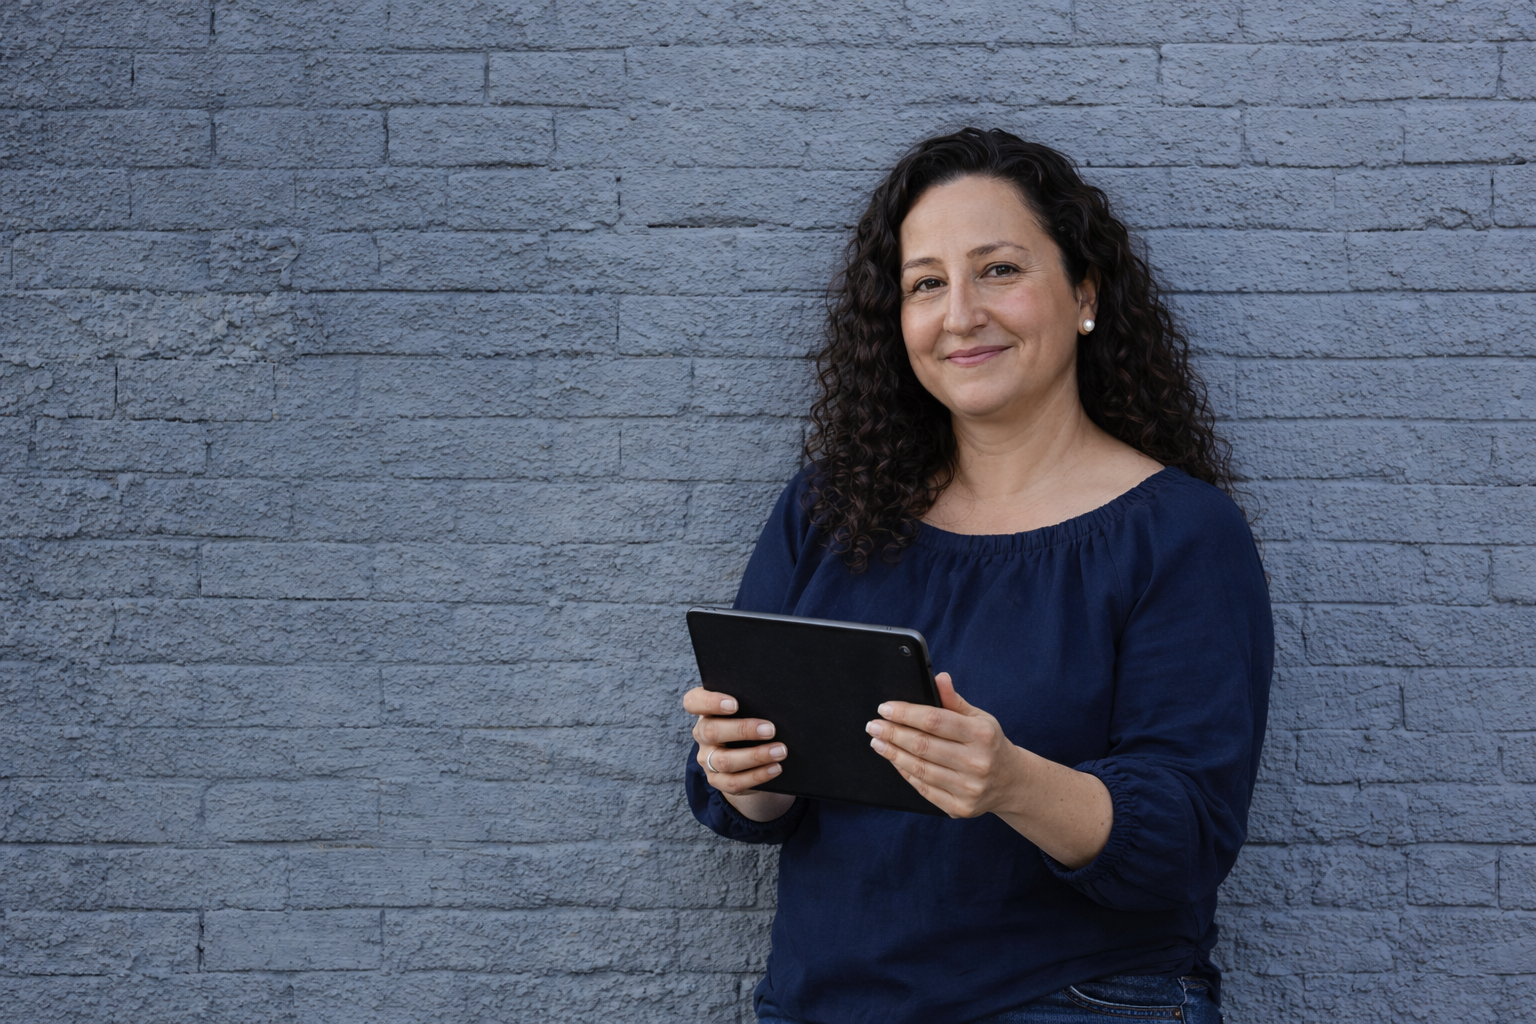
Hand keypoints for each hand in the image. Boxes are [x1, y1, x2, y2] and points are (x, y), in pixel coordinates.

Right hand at [683, 687, 795, 821]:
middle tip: (770, 729)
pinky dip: (757, 776)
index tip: (735, 704)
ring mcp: (706, 759)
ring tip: (780, 751)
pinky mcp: (716, 780)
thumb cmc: (749, 720)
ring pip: (724, 761)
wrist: (746, 753)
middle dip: (743, 730)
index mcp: (705, 711)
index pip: (693, 702)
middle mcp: (701, 734)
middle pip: (712, 731)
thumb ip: (752, 703)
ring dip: (755, 756)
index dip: (710, 702)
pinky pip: (734, 782)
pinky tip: (775, 768)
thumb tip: (775, 704)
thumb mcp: (746, 709)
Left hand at [865, 672, 1023, 818]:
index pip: (935, 720)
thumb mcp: (980, 718)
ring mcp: (968, 788)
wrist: (1012, 782)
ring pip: (920, 769)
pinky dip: (906, 774)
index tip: (885, 708)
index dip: (906, 713)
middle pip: (923, 746)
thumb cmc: (990, 744)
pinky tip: (895, 761)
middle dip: (893, 733)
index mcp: (982, 735)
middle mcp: (977, 763)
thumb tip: (938, 678)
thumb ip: (954, 700)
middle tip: (873, 725)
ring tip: (878, 742)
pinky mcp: (960, 808)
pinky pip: (924, 789)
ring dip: (893, 754)